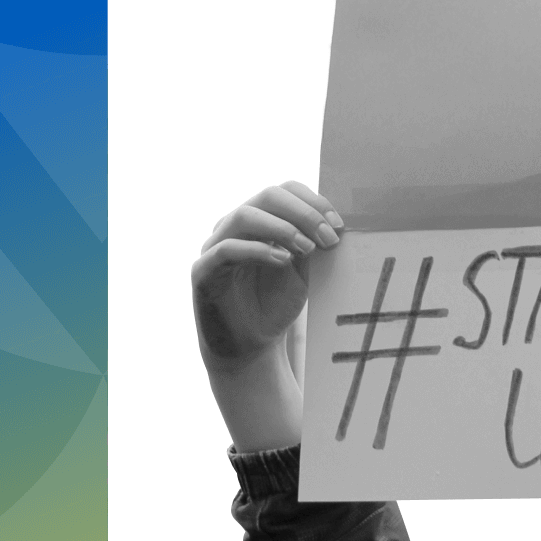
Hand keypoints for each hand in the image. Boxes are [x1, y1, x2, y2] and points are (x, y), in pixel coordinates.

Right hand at [191, 182, 341, 451]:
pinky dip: (258, 250)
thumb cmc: (273, 308)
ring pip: (245, 216)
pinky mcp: (202, 271)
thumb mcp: (300, 271)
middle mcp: (233, 227)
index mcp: (257, 222)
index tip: (338, 224)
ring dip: (282, 227)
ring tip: (308, 247)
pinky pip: (227, 249)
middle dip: (303, 212)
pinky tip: (284, 260)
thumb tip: (333, 220)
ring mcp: (214, 246)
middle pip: (266, 196)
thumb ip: (309, 243)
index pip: (282, 191)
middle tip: (328, 236)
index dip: (312, 201)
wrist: (250, 349)